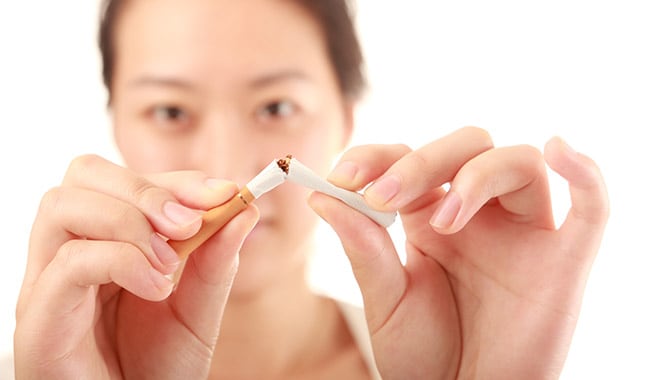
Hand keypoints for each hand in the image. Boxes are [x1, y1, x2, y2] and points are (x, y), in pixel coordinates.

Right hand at [14, 155, 258, 378]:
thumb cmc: (159, 368)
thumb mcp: (199, 307)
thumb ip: (216, 259)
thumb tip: (244, 208)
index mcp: (105, 241)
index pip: (126, 179)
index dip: (176, 180)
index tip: (224, 193)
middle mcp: (69, 253)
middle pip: (83, 175)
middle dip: (145, 189)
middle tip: (189, 223)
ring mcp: (48, 284)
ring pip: (63, 205)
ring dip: (130, 221)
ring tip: (168, 265)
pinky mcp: (39, 319)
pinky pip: (69, 262)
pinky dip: (122, 261)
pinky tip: (156, 287)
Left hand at [309, 127, 608, 378]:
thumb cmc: (425, 356)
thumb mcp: (386, 300)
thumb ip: (363, 246)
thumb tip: (320, 196)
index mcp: (430, 216)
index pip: (410, 159)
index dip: (378, 156)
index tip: (341, 176)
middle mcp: (479, 214)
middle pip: (466, 146)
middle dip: (422, 161)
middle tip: (384, 197)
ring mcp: (523, 232)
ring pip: (517, 162)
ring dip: (476, 175)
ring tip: (442, 220)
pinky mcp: (564, 259)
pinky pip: (591, 206)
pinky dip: (585, 173)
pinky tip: (559, 149)